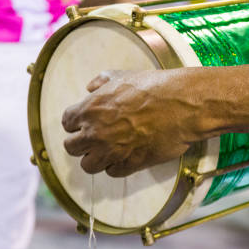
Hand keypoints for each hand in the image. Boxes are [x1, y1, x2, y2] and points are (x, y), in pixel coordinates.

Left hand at [61, 70, 204, 177]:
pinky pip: (112, 172)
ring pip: (88, 165)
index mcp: (90, 109)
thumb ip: (102, 81)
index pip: (67, 123)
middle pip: (72, 147)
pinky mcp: (129, 165)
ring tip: (107, 151)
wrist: (181, 105)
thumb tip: (90, 87)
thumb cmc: (154, 87)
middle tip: (94, 139)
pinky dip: (116, 165)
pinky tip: (125, 155)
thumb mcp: (123, 76)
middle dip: (81, 143)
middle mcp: (95, 133)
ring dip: (96, 158)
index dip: (76, 123)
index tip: (84, 123)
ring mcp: (111, 151)